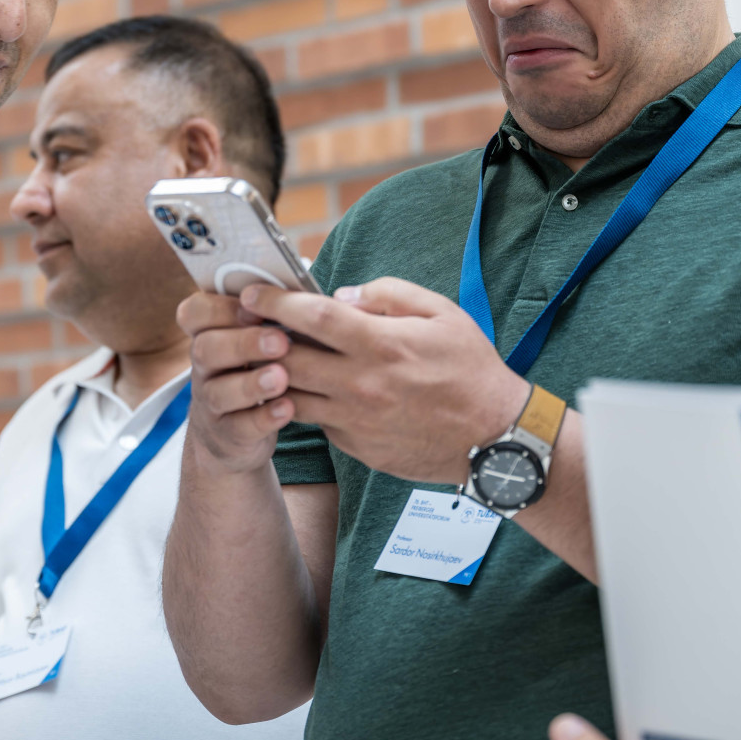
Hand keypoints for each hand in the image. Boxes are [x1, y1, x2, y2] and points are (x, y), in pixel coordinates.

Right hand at [176, 290, 295, 473]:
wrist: (237, 434)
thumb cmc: (259, 368)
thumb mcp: (256, 337)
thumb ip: (272, 311)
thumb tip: (305, 275)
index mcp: (211, 333)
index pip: (195, 312)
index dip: (221, 308)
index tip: (255, 306)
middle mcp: (204, 366)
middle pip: (206, 349)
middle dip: (244, 342)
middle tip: (280, 341)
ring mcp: (212, 402)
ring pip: (219, 391)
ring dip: (252, 382)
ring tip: (282, 377)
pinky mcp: (227, 435)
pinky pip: (239, 427)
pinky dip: (263, 418)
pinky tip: (287, 408)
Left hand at [236, 277, 528, 484]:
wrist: (494, 439)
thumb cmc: (472, 370)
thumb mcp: (443, 314)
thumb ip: (389, 294)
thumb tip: (344, 294)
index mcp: (381, 344)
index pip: (312, 317)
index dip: (275, 301)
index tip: (252, 291)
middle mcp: (361, 384)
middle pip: (288, 358)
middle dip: (260, 338)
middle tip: (246, 323)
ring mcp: (356, 421)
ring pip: (293, 395)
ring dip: (277, 375)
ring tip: (268, 358)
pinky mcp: (356, 448)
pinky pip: (319, 421)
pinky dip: (309, 402)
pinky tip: (313, 389)